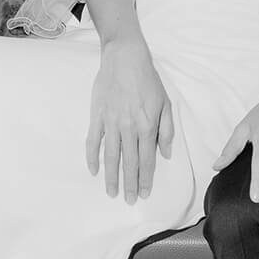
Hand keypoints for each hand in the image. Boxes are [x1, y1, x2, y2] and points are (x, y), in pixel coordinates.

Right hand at [86, 36, 174, 202]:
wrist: (125, 57)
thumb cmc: (148, 79)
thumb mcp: (165, 102)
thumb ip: (167, 130)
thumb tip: (166, 153)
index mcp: (148, 126)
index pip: (147, 160)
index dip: (146, 179)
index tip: (145, 193)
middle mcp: (129, 128)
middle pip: (130, 163)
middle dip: (130, 184)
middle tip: (130, 201)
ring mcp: (111, 123)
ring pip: (111, 156)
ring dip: (112, 177)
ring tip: (112, 192)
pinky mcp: (97, 116)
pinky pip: (93, 141)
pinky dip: (92, 157)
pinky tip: (93, 170)